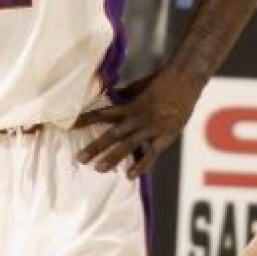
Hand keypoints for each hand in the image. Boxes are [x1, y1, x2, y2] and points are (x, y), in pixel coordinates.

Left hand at [75, 65, 205, 177]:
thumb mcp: (140, 86)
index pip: (102, 114)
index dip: (86, 120)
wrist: (186, 79)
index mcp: (130, 105)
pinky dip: (141, 165)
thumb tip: (110, 96)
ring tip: (99, 169)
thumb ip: (125, 94)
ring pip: (129, 146)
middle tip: (80, 158)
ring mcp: (151, 128)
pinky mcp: (165, 136)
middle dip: (95, 146)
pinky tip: (131, 176)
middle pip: (112, 134)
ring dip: (113, 158)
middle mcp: (137, 118)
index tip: (70, 126)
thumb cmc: (162, 80)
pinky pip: (151, 154)